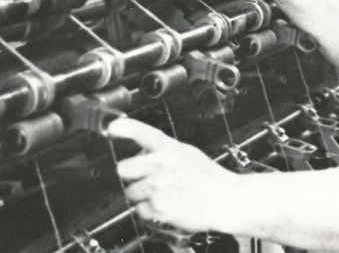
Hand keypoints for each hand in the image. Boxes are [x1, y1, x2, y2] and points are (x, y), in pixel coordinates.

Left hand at [109, 118, 240, 234]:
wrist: (225, 199)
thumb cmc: (208, 177)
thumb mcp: (187, 153)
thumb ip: (163, 151)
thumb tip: (142, 153)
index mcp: (170, 149)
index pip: (143, 133)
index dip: (125, 128)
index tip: (112, 127)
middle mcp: (162, 166)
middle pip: (124, 169)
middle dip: (133, 175)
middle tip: (148, 178)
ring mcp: (159, 187)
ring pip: (130, 192)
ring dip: (141, 196)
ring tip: (163, 193)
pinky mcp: (159, 208)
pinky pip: (139, 210)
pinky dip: (149, 211)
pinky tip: (166, 204)